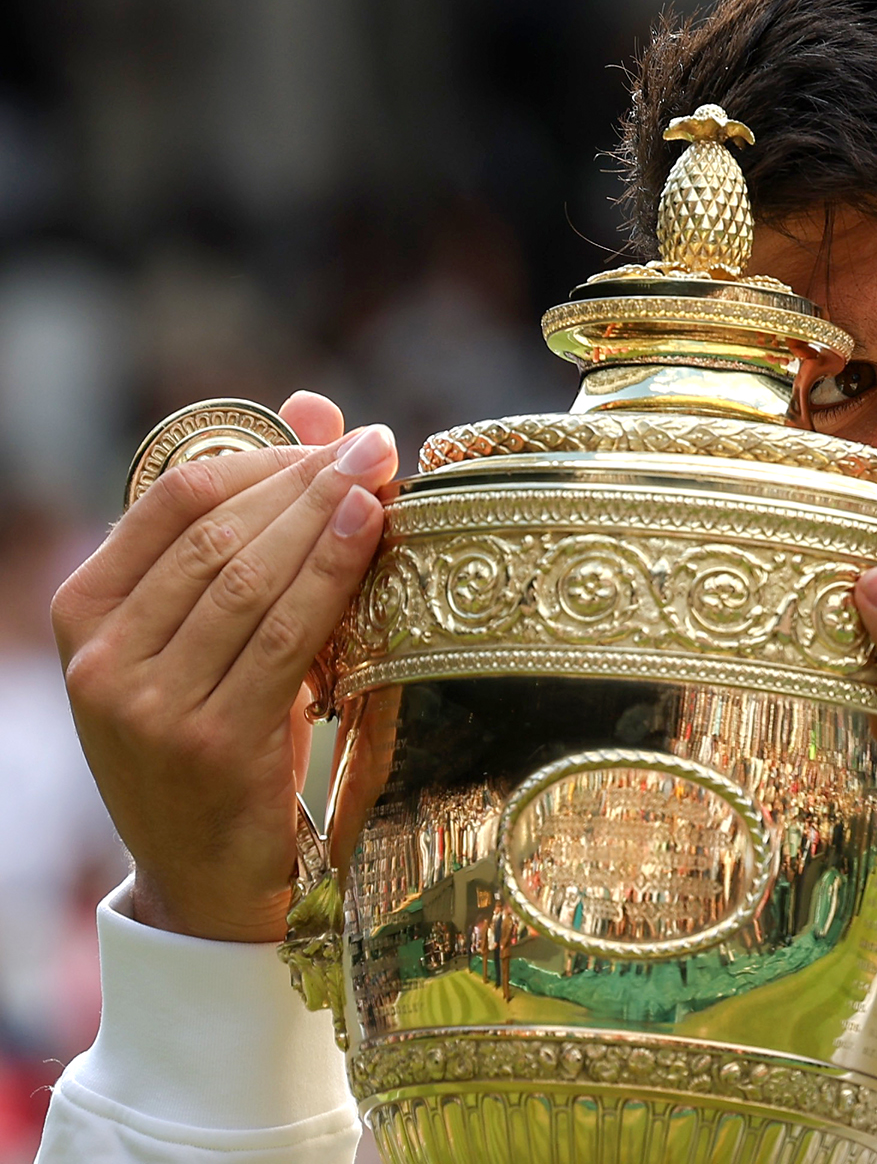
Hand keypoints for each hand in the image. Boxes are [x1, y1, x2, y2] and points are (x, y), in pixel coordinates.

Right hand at [52, 392, 398, 942]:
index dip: (263, 454)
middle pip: (218, 530)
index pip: (174, 495)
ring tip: (383, 472)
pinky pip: (285, 635)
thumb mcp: (217, 636)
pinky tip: (370, 528)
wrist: (209, 881)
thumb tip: (316, 404)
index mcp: (84, 612)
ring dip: (325, 514)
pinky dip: (331, 571)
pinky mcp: (212, 743)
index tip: (336, 437)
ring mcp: (149, 704)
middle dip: (306, 477)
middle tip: (377, 445)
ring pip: (251, 575)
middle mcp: (101, 656)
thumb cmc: (222, 740)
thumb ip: (252, 524)